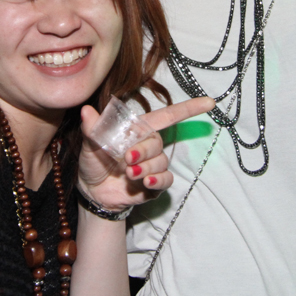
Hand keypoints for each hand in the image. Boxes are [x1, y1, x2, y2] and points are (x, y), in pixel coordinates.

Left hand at [76, 96, 213, 210]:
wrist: (93, 193)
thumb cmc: (93, 163)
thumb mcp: (90, 145)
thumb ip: (92, 129)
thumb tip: (87, 111)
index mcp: (138, 130)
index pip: (167, 116)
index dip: (188, 108)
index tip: (209, 102)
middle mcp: (148, 146)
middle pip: (158, 143)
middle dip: (144, 151)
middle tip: (126, 159)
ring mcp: (153, 165)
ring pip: (161, 162)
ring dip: (146, 168)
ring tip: (128, 174)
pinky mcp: (154, 184)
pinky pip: (165, 180)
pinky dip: (157, 181)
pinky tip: (145, 183)